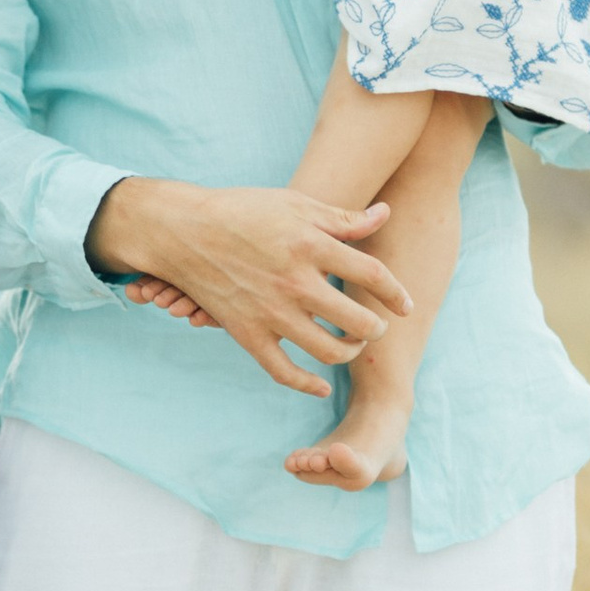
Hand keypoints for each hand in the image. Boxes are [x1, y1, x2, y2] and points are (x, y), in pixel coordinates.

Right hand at [86, 181, 410, 397]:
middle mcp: (295, 282)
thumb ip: (342, 218)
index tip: (406, 306)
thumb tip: (385, 214)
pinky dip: (308, 385)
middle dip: (377, 329)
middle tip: (377, 327)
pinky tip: (323, 386)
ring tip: (352, 345)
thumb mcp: (295, 204)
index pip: (372, 275)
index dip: (396, 293)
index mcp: (311, 245)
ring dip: (350, 353)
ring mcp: (271, 312)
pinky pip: (284, 372)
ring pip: (329, 351)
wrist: (183, 231)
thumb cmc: (243, 211)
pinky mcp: (247, 334)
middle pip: (359, 321)